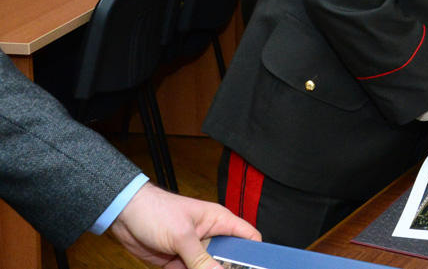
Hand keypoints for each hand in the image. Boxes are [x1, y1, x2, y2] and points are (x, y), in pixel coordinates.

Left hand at [107, 182, 259, 268]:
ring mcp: (194, 251)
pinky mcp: (179, 262)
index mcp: (218, 221)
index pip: (248, 236)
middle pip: (230, 258)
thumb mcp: (181, 235)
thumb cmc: (156, 210)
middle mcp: (210, 237)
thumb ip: (200, 257)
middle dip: (230, 268)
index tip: (257, 267)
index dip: (256, 252)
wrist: (124, 216)